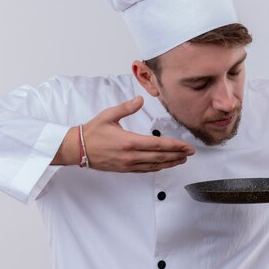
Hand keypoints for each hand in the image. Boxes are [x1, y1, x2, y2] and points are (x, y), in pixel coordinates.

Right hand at [54, 96, 194, 171]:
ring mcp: (128, 164)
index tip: (186, 146)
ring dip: (170, 163)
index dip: (175, 146)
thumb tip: (140, 99)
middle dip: (177, 155)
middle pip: (160, 157)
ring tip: (182, 160)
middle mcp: (131, 155)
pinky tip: (164, 165)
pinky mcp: (125, 169)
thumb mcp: (109, 115)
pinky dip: (157, 168)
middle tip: (190, 153)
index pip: (158, 144)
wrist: (77, 148)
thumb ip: (127, 107)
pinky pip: (145, 170)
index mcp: (129, 141)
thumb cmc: (93, 131)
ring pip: (154, 165)